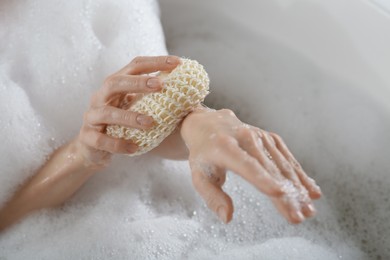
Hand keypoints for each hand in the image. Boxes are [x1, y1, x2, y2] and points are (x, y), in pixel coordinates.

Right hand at [77, 55, 180, 166]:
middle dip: (138, 82)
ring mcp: (92, 116)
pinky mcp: (88, 137)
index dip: (155, 62)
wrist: (92, 148)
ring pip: (107, 113)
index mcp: (115, 86)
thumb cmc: (120, 125)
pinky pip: (102, 140)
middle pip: (115, 82)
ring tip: (150, 123)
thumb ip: (152, 99)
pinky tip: (135, 148)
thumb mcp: (135, 107)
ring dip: (130, 117)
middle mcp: (101, 96)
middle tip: (161, 85)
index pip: (134, 66)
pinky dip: (119, 144)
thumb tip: (187, 95)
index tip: (177, 62)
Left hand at [180, 107, 321, 223]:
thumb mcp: (199, 176)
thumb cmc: (202, 154)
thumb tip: (228, 218)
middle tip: (299, 217)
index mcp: (223, 147)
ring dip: (298, 188)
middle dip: (286, 195)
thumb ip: (212, 197)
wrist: (207, 124)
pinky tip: (311, 191)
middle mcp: (245, 138)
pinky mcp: (270, 138)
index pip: (246, 165)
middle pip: (270, 169)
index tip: (280, 194)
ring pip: (283, 164)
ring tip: (309, 210)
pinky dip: (300, 175)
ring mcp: (260, 136)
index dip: (263, 179)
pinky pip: (287, 158)